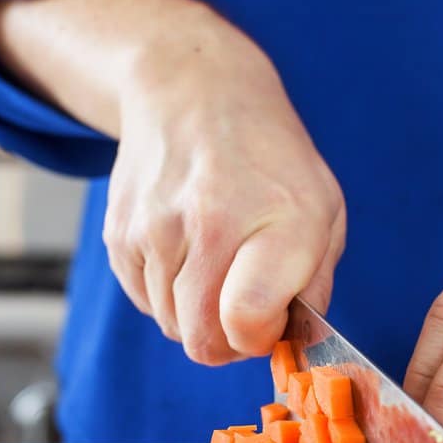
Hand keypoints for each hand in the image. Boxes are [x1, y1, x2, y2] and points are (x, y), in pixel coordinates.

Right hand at [103, 13, 345, 363]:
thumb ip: (314, 286)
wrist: (194, 94)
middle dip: (227, 340)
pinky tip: (186, 250)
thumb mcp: (322, 210)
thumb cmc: (269, 160)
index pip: (246, 320)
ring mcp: (155, 229)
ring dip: (196, 313)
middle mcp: (210, 223)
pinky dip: (166, 292)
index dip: (258, 338)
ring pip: (171, 324)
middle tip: (244, 310)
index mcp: (277, 220)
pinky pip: (144, 301)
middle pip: (201, 339)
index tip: (269, 320)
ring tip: (216, 264)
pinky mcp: (120, 234)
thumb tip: (291, 348)